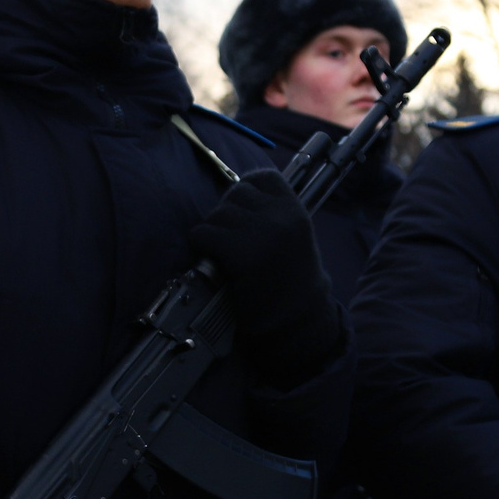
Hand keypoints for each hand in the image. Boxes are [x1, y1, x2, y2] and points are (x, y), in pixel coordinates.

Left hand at [189, 169, 343, 388]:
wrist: (297, 320)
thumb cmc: (292, 280)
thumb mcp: (295, 236)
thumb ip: (274, 214)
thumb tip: (235, 193)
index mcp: (295, 210)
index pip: (263, 177)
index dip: (246, 188)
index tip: (240, 208)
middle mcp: (281, 217)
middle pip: (236, 194)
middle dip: (226, 213)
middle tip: (227, 237)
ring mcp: (262, 234)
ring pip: (217, 214)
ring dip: (212, 230)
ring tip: (220, 250)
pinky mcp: (241, 254)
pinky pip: (204, 233)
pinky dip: (200, 244)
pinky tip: (210, 258)